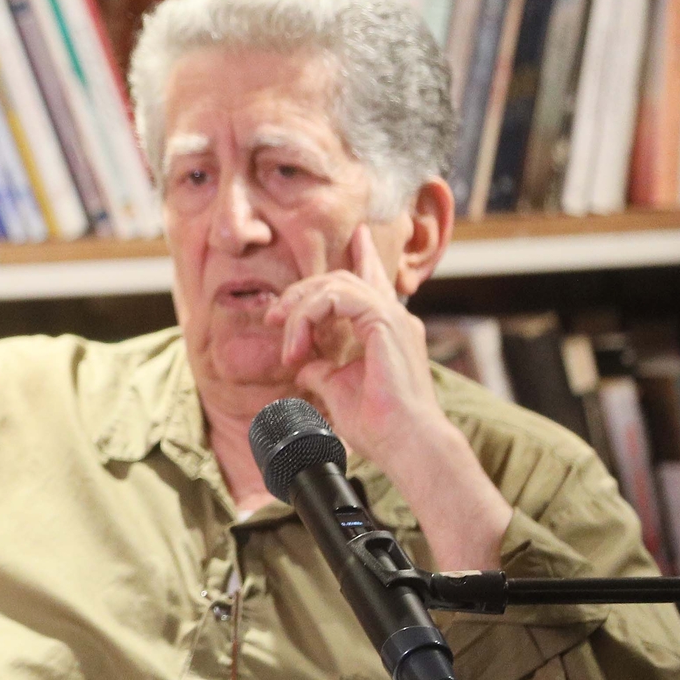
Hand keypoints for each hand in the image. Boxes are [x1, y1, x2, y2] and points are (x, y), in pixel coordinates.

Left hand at [265, 226, 510, 569]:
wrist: (405, 443)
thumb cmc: (380, 426)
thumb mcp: (339, 391)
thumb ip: (322, 371)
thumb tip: (303, 367)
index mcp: (388, 329)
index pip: (372, 281)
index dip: (363, 256)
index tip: (355, 237)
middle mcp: (394, 318)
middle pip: (342, 279)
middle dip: (302, 292)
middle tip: (274, 316)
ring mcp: (392, 317)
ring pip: (336, 284)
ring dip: (301, 308)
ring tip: (286, 341)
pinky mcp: (384, 322)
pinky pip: (337, 297)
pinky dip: (309, 317)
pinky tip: (299, 348)